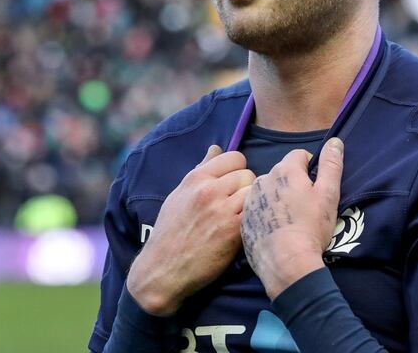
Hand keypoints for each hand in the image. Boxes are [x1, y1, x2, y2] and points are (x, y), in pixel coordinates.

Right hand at [126, 145, 254, 315]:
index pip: (235, 157)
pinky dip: (253, 220)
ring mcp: (222, 211)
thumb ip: (201, 170)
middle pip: (248, 174)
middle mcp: (209, 190)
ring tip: (242, 216)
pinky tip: (244, 229)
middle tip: (237, 205)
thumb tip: (216, 148)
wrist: (162, 270)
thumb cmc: (170, 232)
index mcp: (195, 178)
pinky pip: (255, 214)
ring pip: (254, 192)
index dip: (238, 170)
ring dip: (251, 204)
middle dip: (246, 188)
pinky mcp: (233, 232)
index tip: (234, 184)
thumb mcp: (179, 195)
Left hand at [241, 138, 343, 299]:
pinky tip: (276, 230)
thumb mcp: (328, 194)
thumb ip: (331, 165)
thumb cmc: (310, 227)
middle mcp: (263, 179)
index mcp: (285, 171)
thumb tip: (335, 141)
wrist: (285, 263)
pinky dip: (266, 215)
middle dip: (293, 184)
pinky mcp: (244, 219)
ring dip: (278, 198)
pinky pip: (257, 209)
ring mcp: (251, 200)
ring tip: (289, 220)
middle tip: (304, 207)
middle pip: (282, 173)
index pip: (299, 156)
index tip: (315, 187)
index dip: (310, 168)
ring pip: (268, 191)